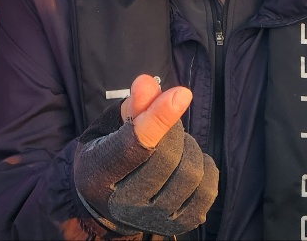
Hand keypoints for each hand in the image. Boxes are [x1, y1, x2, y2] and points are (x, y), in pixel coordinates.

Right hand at [73, 74, 217, 235]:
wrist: (108, 204)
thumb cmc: (110, 154)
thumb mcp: (110, 128)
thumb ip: (132, 106)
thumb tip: (147, 82)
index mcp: (99, 173)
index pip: (135, 146)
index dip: (159, 118)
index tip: (182, 93)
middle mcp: (123, 204)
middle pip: (167, 157)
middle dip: (172, 132)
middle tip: (165, 128)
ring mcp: (152, 218)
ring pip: (190, 172)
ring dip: (189, 149)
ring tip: (174, 147)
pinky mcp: (177, 225)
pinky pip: (208, 189)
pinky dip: (205, 168)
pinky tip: (188, 163)